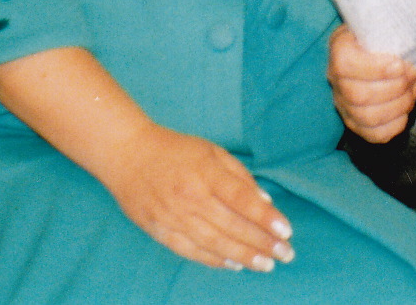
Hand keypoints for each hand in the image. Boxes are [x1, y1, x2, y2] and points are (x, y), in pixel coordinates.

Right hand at [98, 123, 295, 272]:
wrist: (128, 154)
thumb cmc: (176, 150)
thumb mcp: (212, 151)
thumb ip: (240, 177)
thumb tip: (265, 203)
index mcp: (206, 172)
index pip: (242, 199)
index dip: (265, 217)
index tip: (287, 231)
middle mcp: (191, 196)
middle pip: (232, 225)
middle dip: (262, 242)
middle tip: (285, 254)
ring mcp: (173, 216)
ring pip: (214, 243)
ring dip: (244, 256)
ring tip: (266, 264)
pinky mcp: (159, 230)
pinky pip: (191, 251)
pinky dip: (214, 261)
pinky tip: (235, 265)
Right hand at [328, 24, 415, 142]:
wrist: (369, 48)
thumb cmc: (378, 34)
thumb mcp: (379, 22)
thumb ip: (391, 27)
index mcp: (339, 51)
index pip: (346, 66)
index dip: (375, 69)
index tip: (400, 64)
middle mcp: (336, 81)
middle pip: (360, 96)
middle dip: (395, 88)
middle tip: (413, 75)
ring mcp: (344, 105)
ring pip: (369, 117)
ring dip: (399, 105)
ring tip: (413, 90)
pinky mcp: (356, 123)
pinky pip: (375, 134)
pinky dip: (396, 124)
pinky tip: (406, 109)